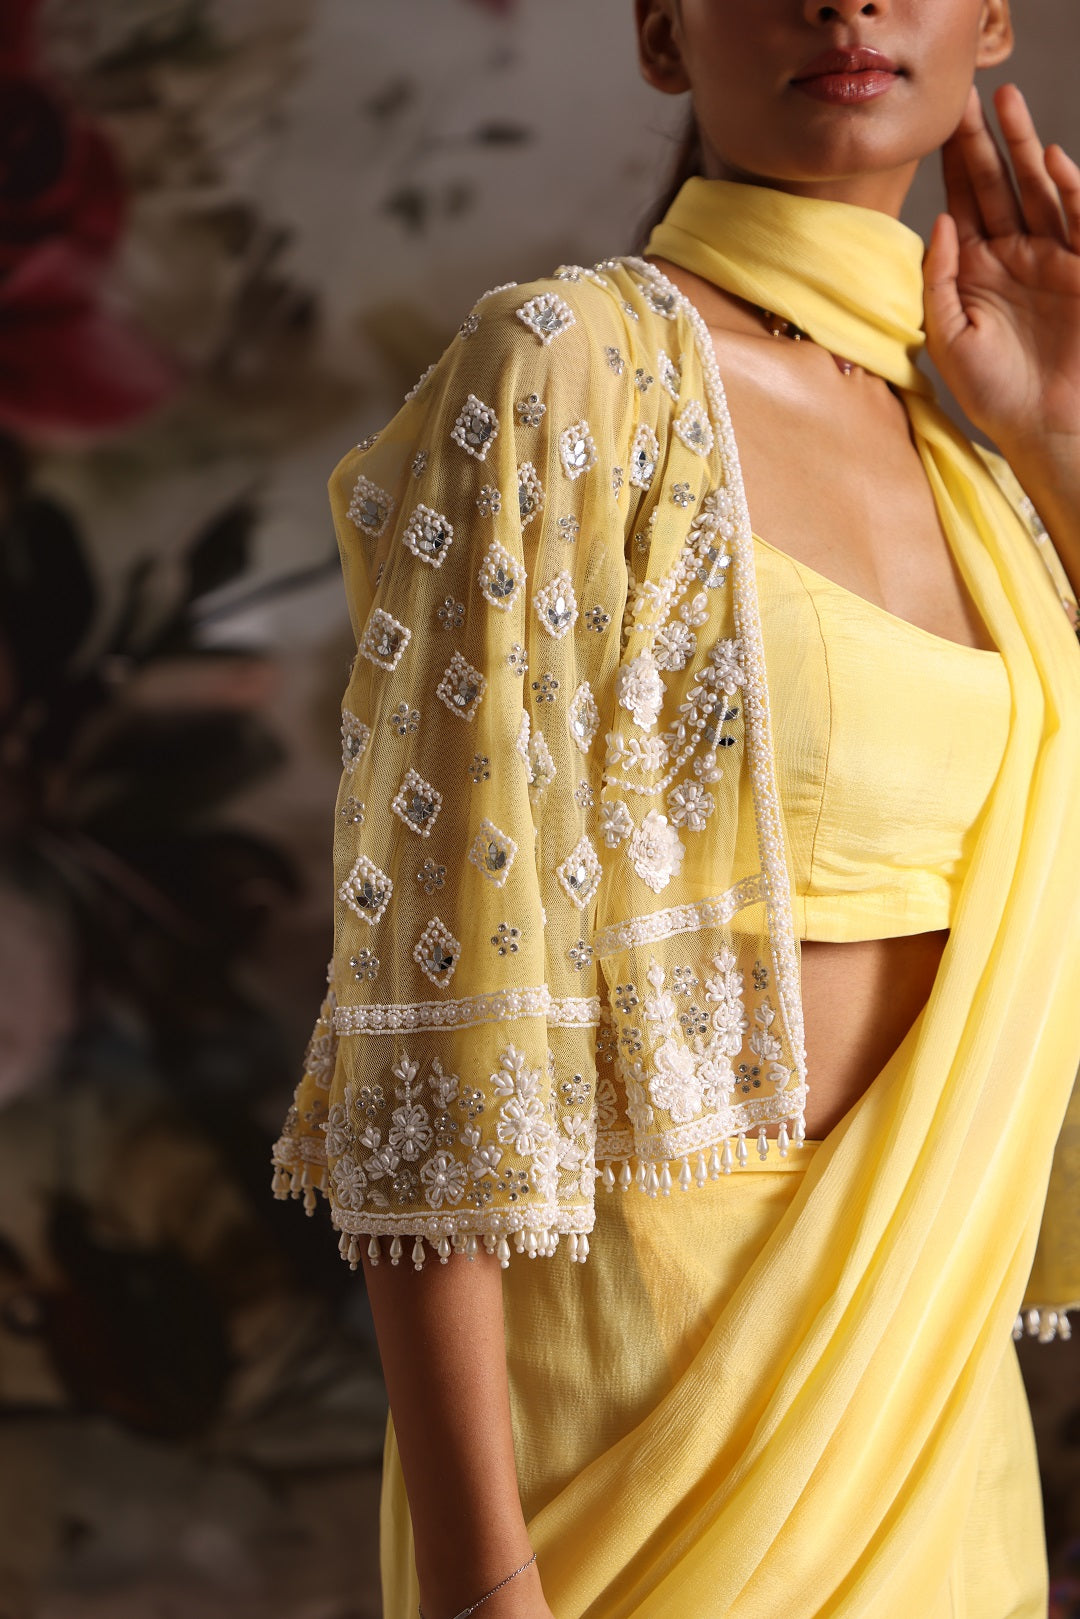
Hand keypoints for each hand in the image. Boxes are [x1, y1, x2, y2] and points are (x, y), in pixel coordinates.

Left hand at [923, 82, 1079, 464]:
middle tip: (970, 94)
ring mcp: (1052, 258)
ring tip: (1008, 103)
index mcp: (976, 271)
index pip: (964, 205)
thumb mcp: (946, 337)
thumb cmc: (994, 394)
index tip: (939, 123)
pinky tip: (1047, 160)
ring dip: (1024, 146)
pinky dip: (1067, 187)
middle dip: (985, 140)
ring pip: (1038, 189)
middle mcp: (1014, 256)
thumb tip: (939, 221)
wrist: (1045, 429)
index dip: (954, 165)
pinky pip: (1078, 218)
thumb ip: (938, 280)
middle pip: (1000, 184)